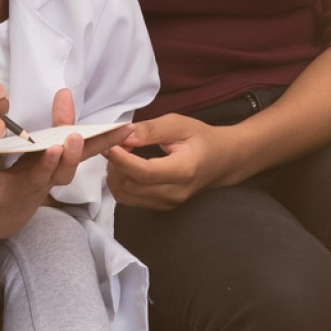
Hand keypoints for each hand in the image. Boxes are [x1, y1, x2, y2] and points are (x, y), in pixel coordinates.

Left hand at [0, 88, 122, 241]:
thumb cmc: (26, 177)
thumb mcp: (46, 150)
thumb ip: (57, 124)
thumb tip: (65, 92)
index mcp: (59, 166)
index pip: (87, 151)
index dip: (108, 140)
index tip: (125, 127)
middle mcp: (46, 179)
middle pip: (65, 170)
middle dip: (72, 154)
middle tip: (75, 137)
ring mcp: (22, 188)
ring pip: (38, 177)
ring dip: (46, 165)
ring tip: (51, 149)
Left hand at [106, 113, 235, 209]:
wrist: (222, 160)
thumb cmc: (201, 138)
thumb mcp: (178, 124)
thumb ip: (151, 130)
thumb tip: (124, 135)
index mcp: (183, 171)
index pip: (144, 172)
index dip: (121, 159)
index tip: (108, 143)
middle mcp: (175, 193)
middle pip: (131, 186)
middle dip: (114, 164)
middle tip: (113, 142)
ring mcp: (168, 204)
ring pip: (126, 195)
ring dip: (114, 174)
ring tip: (119, 153)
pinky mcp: (161, 207)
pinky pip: (130, 199)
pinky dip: (120, 182)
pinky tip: (125, 165)